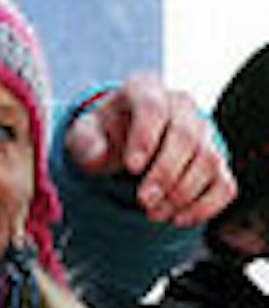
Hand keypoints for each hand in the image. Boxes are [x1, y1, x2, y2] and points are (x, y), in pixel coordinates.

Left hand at [63, 72, 235, 225]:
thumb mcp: (83, 135)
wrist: (121, 145)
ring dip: (183, 193)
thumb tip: (98, 155)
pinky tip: (178, 217)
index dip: (145, 138)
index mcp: (144, 91)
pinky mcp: (215, 160)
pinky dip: (205, 205)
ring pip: (208, 160)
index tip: (131, 168)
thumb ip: (85, 143)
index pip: (153, 107)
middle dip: (165, 173)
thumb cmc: (103, 137)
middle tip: (144, 201)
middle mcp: (180, 106)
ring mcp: (203, 132)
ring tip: (154, 213)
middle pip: (186, 136)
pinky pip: (224, 183)